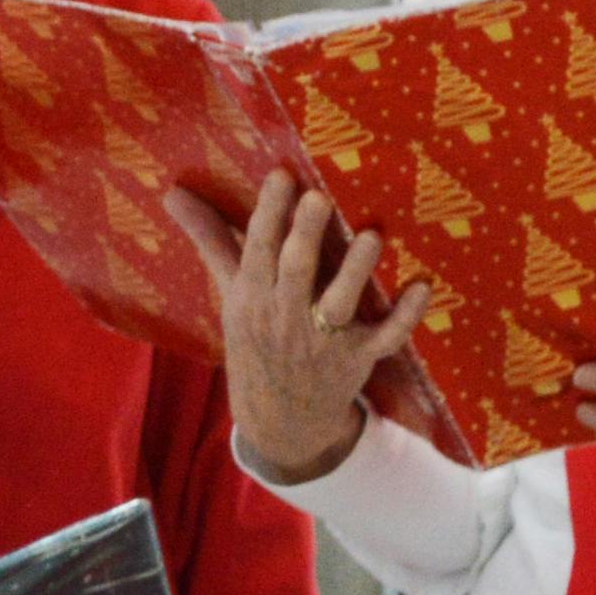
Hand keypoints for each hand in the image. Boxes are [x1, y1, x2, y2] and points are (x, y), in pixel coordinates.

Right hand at [166, 182, 423, 485]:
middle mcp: (286, 316)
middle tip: (318, 198)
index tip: (281, 175)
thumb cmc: (257, 341)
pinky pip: (385, 337)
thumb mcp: (229, 294)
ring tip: (372, 235)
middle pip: (296, 272)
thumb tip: (174, 193)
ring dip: (356, 270)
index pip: (257, 249)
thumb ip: (211, 239)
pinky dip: (406, 316)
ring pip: (340, 302)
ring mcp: (325, 339)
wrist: (280, 419)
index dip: (268, 213)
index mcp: (252, 297)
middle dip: (305, 236)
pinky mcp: (359, 357)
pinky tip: (421, 287)